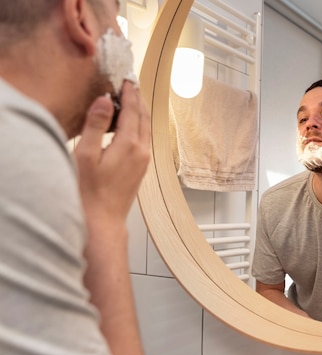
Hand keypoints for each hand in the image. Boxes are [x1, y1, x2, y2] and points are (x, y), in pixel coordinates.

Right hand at [74, 81, 150, 226]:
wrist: (103, 221)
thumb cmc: (89, 192)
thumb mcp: (85, 154)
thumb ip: (96, 125)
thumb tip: (104, 100)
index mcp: (129, 144)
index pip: (132, 110)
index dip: (129, 92)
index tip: (126, 78)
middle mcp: (142, 151)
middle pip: (143, 117)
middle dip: (137, 98)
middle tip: (130, 83)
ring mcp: (143, 161)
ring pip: (146, 128)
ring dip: (139, 111)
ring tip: (131, 99)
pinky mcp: (141, 168)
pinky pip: (144, 139)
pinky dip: (138, 125)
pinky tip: (129, 125)